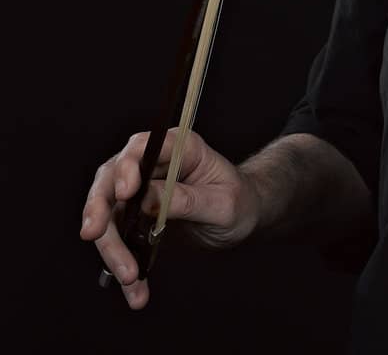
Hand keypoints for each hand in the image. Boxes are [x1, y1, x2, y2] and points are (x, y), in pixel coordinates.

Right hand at [80, 128, 260, 308]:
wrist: (241, 219)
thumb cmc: (239, 201)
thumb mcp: (223, 202)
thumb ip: (187, 199)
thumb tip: (146, 199)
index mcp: (180, 148)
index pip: (143, 148)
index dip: (128, 166)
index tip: (125, 192)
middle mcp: (152, 165)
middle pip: (112, 181)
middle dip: (99, 209)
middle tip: (94, 235)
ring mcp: (138, 192)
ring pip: (108, 215)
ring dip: (111, 248)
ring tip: (130, 277)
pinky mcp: (132, 219)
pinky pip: (118, 241)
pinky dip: (122, 266)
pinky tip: (136, 291)